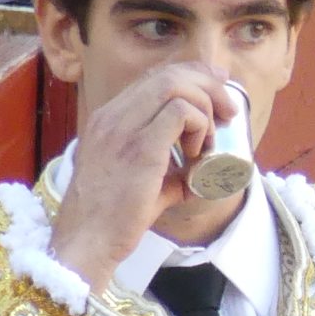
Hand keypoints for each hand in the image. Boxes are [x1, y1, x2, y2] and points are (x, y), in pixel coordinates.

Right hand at [49, 63, 238, 289]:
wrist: (87, 242)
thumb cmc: (111, 219)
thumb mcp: (139, 184)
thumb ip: (167, 172)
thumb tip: (197, 173)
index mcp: (108, 119)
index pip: (154, 78)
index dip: (192, 76)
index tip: (217, 88)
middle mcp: (112, 116)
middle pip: (169, 73)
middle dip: (208, 84)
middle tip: (228, 111)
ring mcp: (123, 128)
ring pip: (176, 84)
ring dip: (205, 105)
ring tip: (208, 140)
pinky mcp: (140, 147)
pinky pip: (182, 112)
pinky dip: (200, 126)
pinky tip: (197, 152)